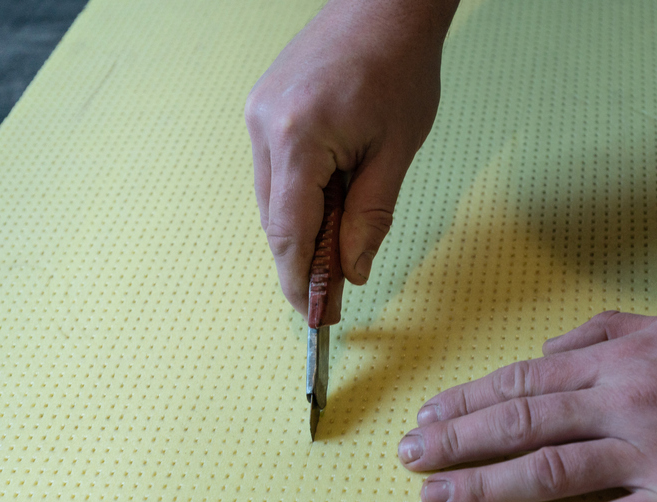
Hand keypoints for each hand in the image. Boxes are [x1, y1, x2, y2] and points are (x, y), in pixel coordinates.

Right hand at [245, 0, 457, 321]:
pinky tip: (325, 210)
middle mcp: (265, 126)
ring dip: (300, 231)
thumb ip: (370, 216)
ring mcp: (256, 114)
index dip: (299, 280)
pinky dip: (296, 199)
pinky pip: (272, 172)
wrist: (384, 6)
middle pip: (274, 220)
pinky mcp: (261, 107)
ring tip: (335, 255)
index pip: (290, 231)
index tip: (313, 315)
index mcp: (299, 137)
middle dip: (301, 262)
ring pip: (270, 199)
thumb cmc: (399, 67)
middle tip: (331, 297)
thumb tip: (351, 270)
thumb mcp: (397, 152)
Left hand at [398, 308, 656, 501]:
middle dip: (458, 442)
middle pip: (523, 423)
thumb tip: (550, 353)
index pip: (526, 381)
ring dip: (486, 487)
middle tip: (408, 460)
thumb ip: (607, 333)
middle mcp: (624, 404)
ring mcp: (651, 456)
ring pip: (551, 470)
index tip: (428, 417)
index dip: (471, 401)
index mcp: (620, 361)